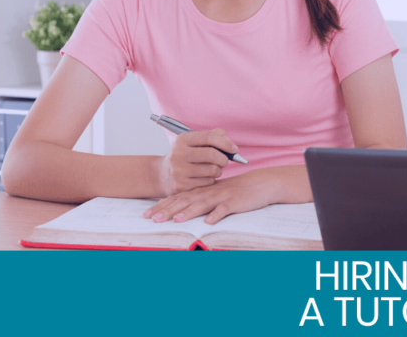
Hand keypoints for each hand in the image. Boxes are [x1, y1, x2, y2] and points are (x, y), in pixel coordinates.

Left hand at [144, 167, 288, 223]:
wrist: (261, 183)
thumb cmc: (237, 191)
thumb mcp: (216, 195)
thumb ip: (200, 202)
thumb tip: (181, 212)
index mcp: (202, 191)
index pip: (177, 198)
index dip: (161, 205)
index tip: (145, 214)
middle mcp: (208, 193)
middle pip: (184, 201)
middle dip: (167, 210)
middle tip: (151, 219)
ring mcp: (221, 197)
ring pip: (202, 204)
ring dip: (188, 212)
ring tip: (176, 220)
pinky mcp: (235, 202)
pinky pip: (224, 209)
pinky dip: (216, 215)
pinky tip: (208, 223)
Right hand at [155, 129, 238, 196]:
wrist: (160, 175)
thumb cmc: (184, 156)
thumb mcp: (192, 142)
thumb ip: (211, 137)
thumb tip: (229, 141)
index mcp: (183, 139)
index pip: (208, 137)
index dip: (225, 142)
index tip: (234, 149)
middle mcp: (178, 154)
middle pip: (212, 154)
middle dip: (224, 159)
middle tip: (225, 161)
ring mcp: (178, 171)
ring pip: (212, 170)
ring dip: (219, 170)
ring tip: (214, 169)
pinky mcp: (181, 186)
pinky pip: (207, 182)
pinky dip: (211, 180)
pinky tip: (204, 178)